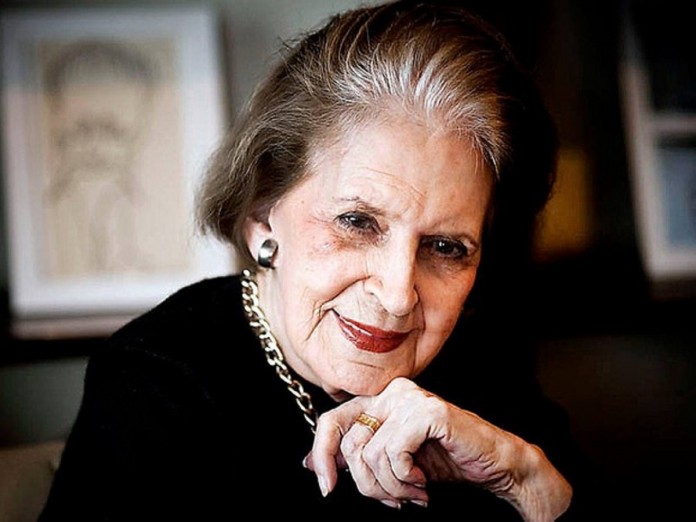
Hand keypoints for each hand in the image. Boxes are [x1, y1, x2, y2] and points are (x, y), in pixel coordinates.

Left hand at [303, 377, 571, 520]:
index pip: (331, 421)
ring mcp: (410, 398)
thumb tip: (309, 464)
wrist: (493, 464)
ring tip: (414, 492)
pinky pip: (393, 453)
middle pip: (350, 445)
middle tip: (394, 499)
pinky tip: (423, 483)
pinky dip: (404, 478)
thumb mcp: (393, 461)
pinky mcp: (427, 412)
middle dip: (368, 484)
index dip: (321, 456)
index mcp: (380, 400)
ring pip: (370, 453)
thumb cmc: (445, 461)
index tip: (327, 488)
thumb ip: (356, 456)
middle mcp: (391, 392)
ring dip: (391, 487)